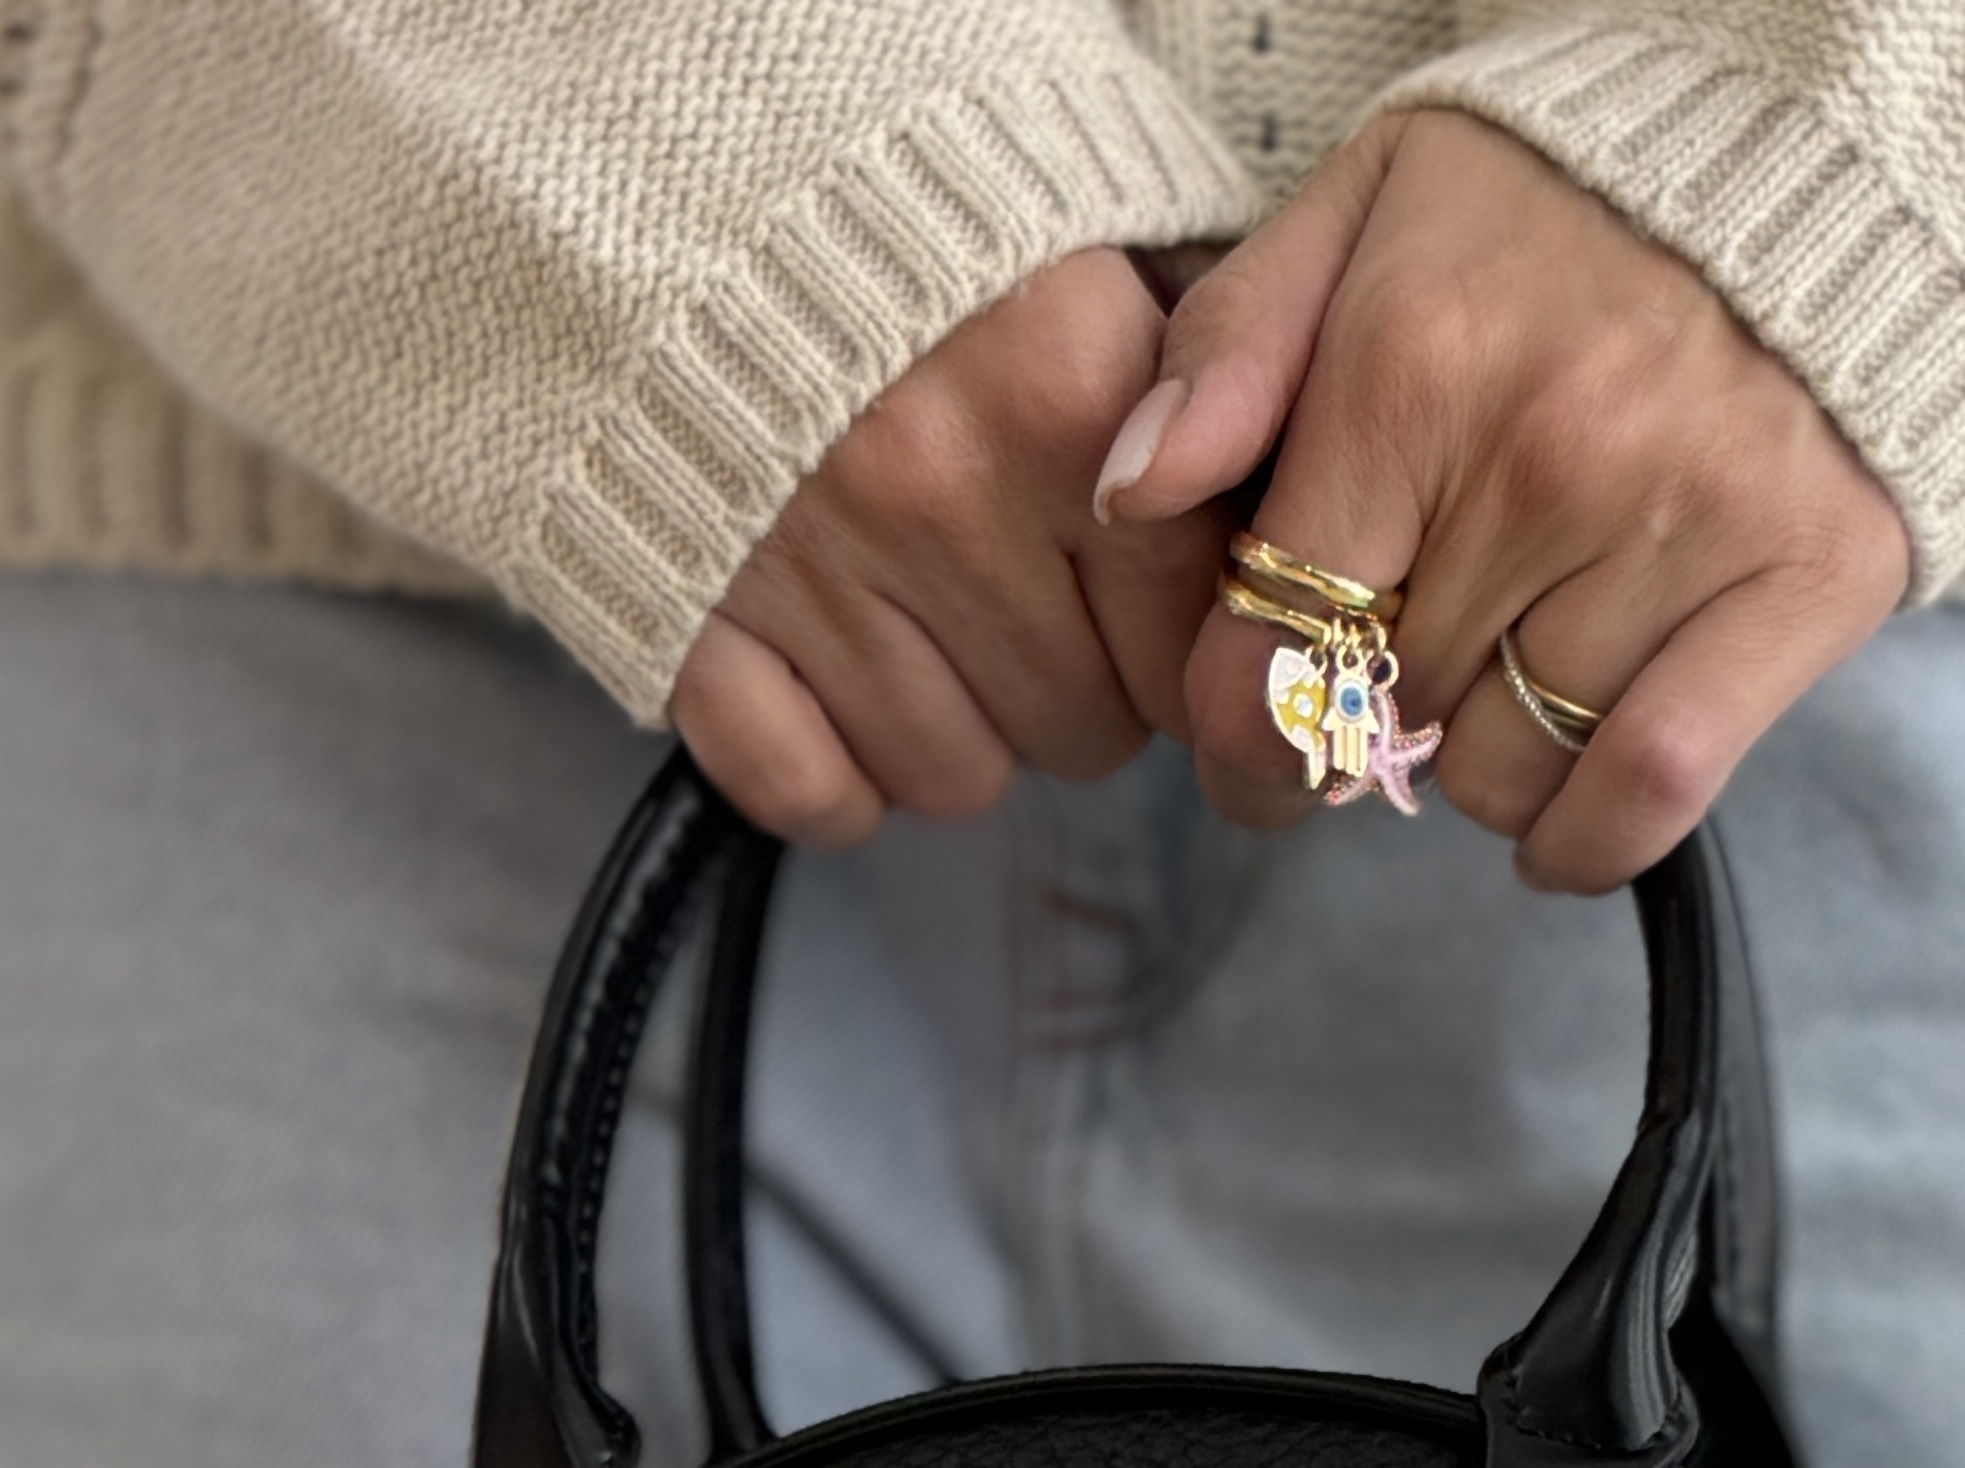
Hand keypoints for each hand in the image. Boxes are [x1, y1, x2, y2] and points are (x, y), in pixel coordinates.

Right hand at [674, 248, 1229, 845]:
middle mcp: (943, 490)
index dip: (1190, 645)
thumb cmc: (926, 229)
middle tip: (1033, 598)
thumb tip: (1282, 558)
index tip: (1156, 612)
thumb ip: (1208, 386)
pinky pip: (818, 797)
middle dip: (1081, 686)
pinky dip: (839, 774)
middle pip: (1087, 731)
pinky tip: (845, 688)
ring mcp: (814, 568)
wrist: (682, 174)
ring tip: (933, 619)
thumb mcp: (1098, 250)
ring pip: (960, 780)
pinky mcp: (701, 626)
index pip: (1195, 638)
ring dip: (964, 728)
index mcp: (1065, 392)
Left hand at [1092, 116, 1909, 885]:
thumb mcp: (1363, 211)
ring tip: (1496, 675)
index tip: (1247, 745)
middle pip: (1384, 721)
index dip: (1238, 735)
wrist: (1807, 162)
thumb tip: (1130, 492)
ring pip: (1504, 774)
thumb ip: (1233, 349)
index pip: (1270, 654)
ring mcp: (1683, 528)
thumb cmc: (1556, 201)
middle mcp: (1548, 460)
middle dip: (1366, 721)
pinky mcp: (1800, 584)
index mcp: (1414, 371)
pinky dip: (1580, 840)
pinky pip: (1645, 793)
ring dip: (1476, 769)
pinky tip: (1552, 823)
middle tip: (1395, 666)